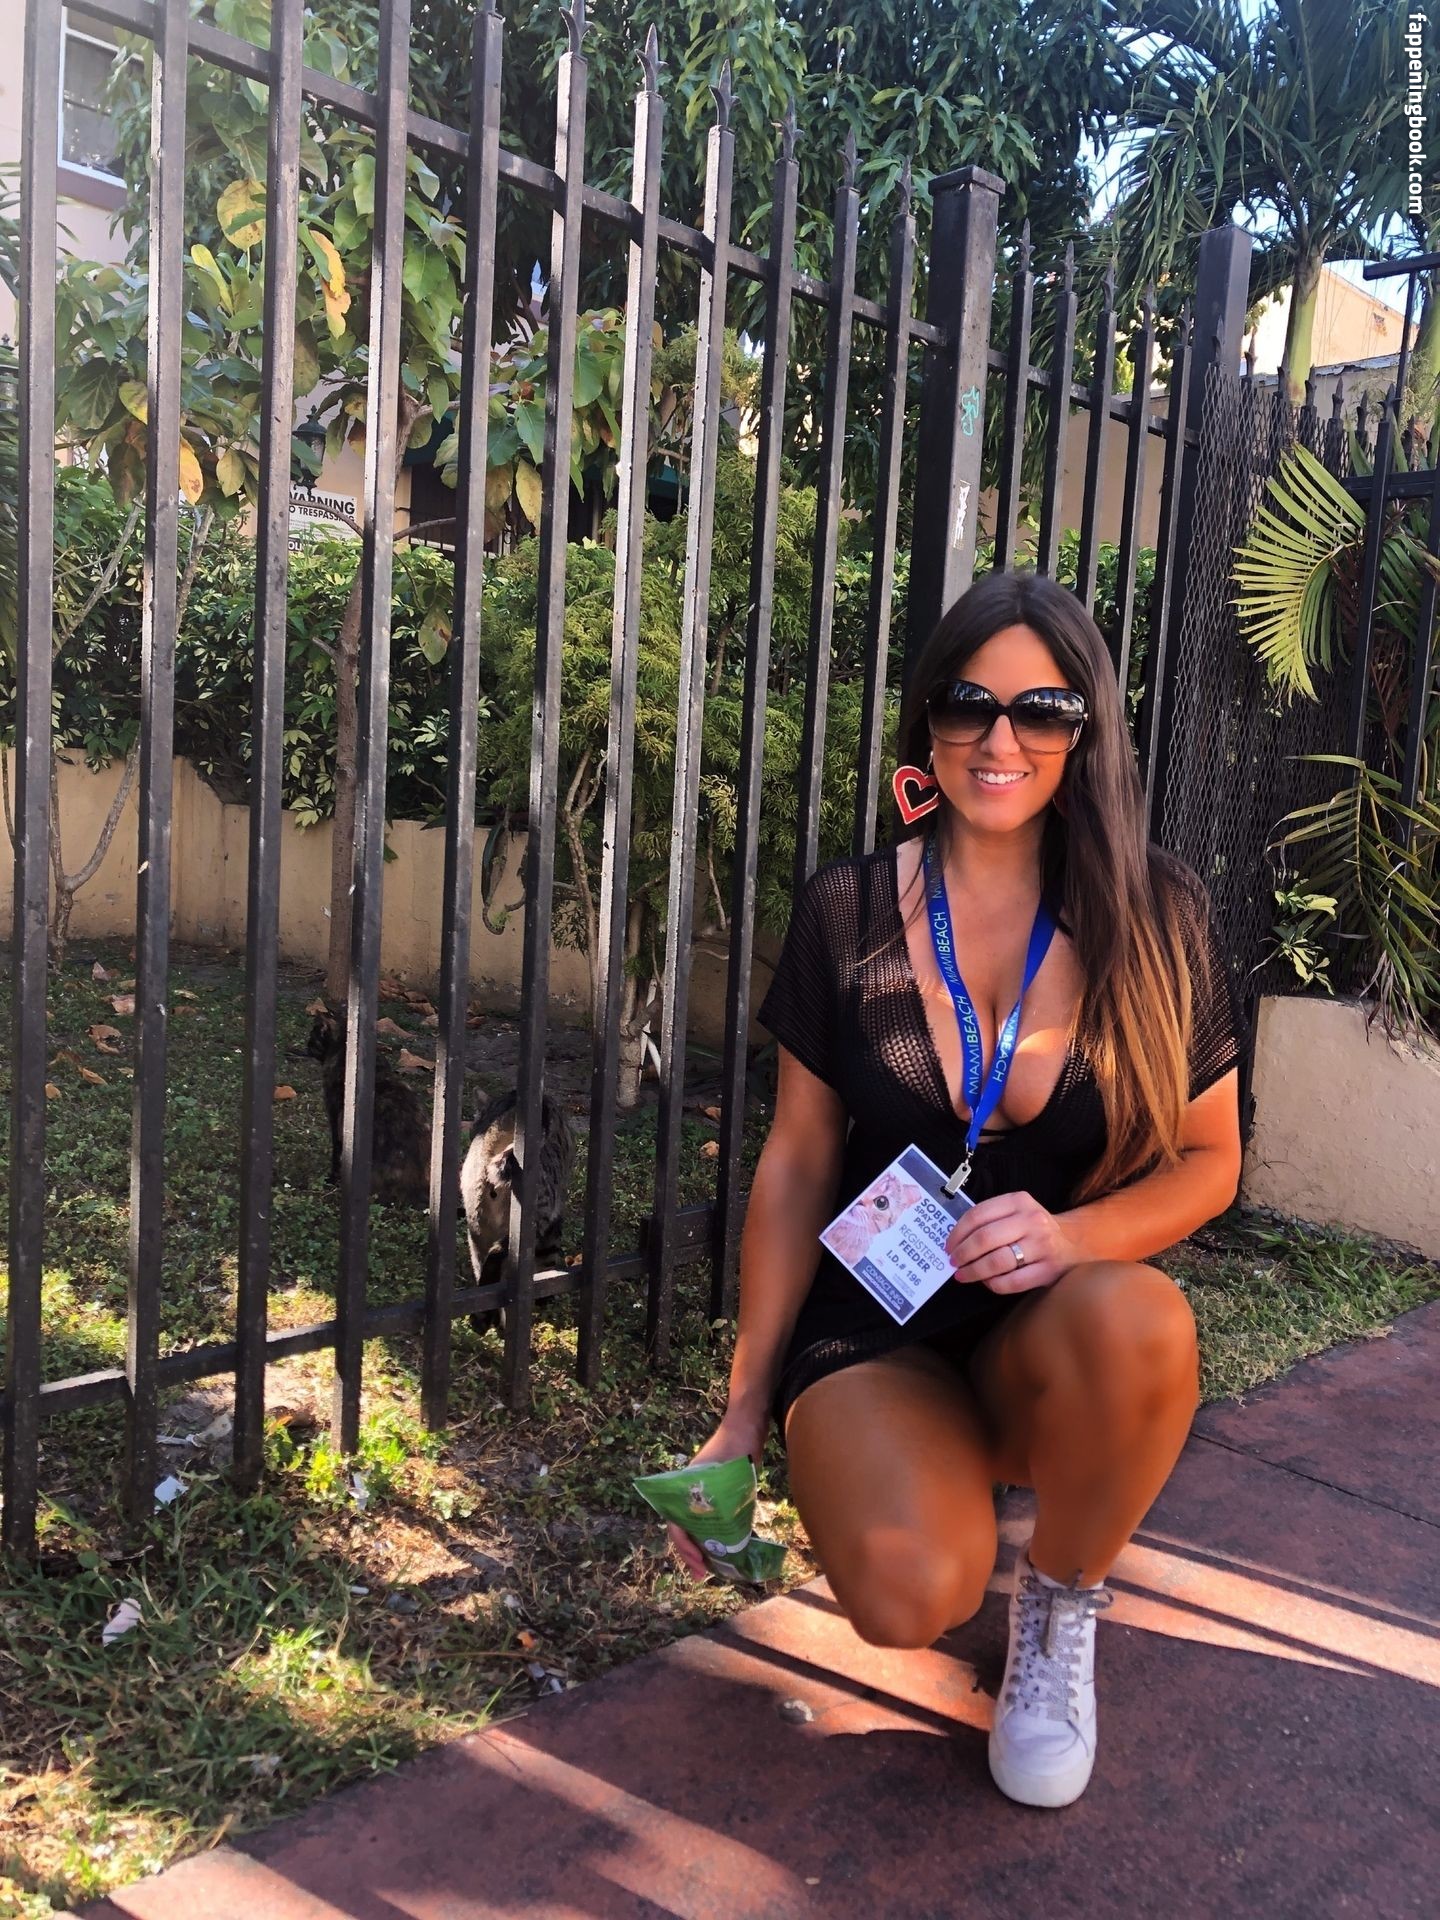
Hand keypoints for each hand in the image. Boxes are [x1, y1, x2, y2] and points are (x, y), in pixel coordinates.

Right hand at [665, 1402, 770, 1581]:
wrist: (746, 1427)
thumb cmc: (734, 1447)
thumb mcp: (725, 1475)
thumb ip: (719, 1499)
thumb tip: (719, 1534)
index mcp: (684, 1489)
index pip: (676, 1525)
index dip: (685, 1547)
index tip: (699, 1563)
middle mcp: (690, 1494)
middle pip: (684, 1529)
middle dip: (691, 1554)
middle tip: (703, 1575)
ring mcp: (703, 1495)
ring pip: (695, 1527)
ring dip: (701, 1548)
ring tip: (710, 1568)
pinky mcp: (718, 1495)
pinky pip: (710, 1521)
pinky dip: (714, 1537)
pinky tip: (724, 1549)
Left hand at [944, 1191, 1083, 1294]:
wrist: (1072, 1243)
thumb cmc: (1034, 1229)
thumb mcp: (1016, 1212)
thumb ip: (990, 1219)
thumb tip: (955, 1240)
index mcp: (1019, 1201)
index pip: (978, 1214)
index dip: (957, 1232)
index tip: (948, 1245)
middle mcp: (1032, 1221)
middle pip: (985, 1238)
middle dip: (962, 1253)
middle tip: (953, 1261)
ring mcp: (1042, 1246)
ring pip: (997, 1261)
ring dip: (973, 1271)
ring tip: (963, 1275)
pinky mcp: (1047, 1271)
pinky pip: (1011, 1282)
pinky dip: (993, 1284)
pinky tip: (987, 1282)